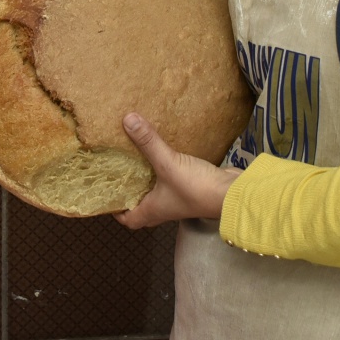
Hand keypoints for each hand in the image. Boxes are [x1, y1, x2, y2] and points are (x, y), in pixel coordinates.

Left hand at [114, 113, 240, 229]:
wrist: (232, 193)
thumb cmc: (196, 188)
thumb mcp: (168, 163)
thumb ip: (148, 142)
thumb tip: (127, 120)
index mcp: (153, 210)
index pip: (129, 219)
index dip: (117, 211)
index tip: (107, 195)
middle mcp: (164, 207)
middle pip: (142, 206)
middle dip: (130, 193)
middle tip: (119, 173)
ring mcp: (179, 199)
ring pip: (158, 192)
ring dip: (148, 180)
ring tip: (136, 159)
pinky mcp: (192, 187)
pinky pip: (173, 180)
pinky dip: (166, 170)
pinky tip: (164, 153)